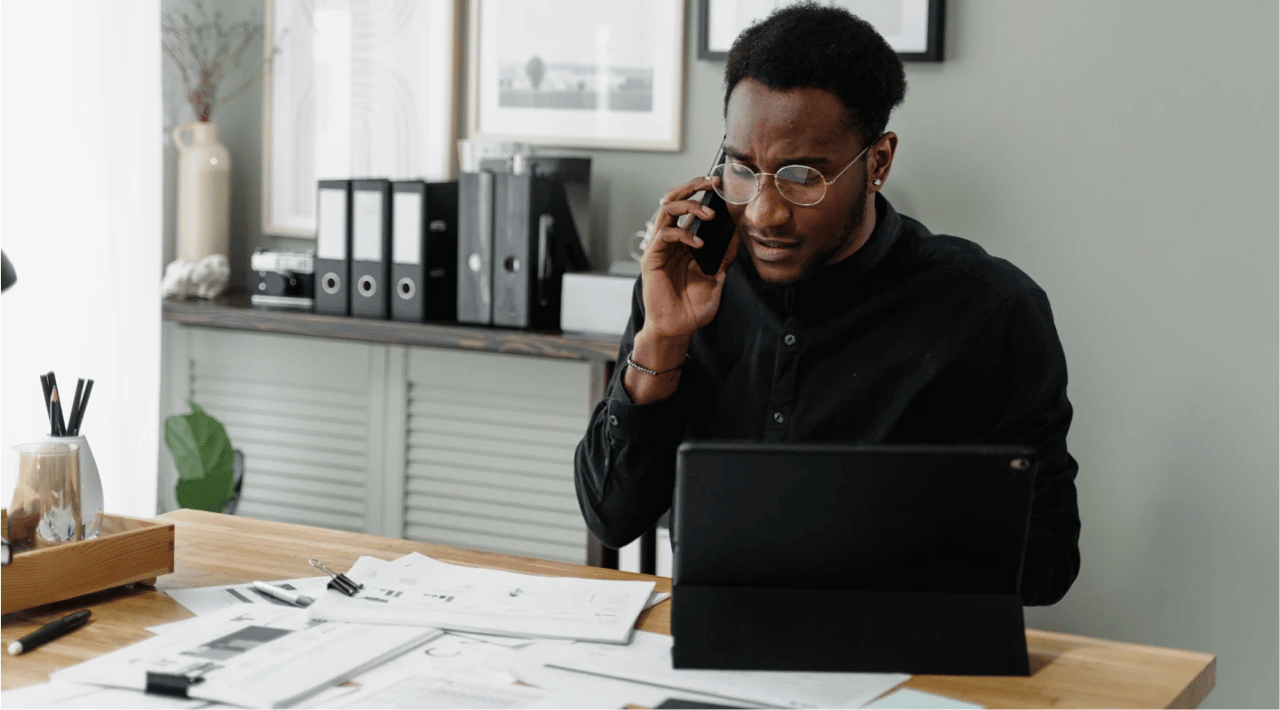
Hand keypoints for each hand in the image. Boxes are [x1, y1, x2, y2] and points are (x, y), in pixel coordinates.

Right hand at [638, 176, 740, 343]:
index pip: (688, 207)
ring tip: (709, 214)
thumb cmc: (692, 307)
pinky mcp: (652, 258)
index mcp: (683, 242)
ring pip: (667, 210)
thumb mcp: (717, 277)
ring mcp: (659, 248)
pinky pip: (665, 234)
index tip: (720, 185)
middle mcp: (669, 240)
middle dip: (692, 186)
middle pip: (673, 200)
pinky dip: (684, 234)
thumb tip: (737, 236)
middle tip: (711, 182)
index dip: (701, 192)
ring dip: (689, 205)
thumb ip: (724, 257)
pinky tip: (699, 244)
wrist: (678, 328)